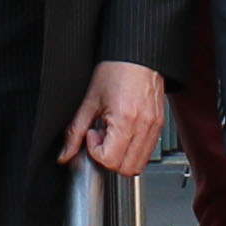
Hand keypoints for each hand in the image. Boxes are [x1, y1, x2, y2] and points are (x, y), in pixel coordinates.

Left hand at [65, 58, 167, 174]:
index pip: (111, 160)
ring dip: (122, 158)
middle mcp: (144, 126)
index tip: (92, 136)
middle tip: (101, 140)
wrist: (137, 56)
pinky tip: (123, 134)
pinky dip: (133, 151)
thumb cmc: (116, 70)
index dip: (96, 153)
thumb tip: (66, 153)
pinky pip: (147, 152)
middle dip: (109, 160)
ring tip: (113, 136)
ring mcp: (154, 127)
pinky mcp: (159, 126)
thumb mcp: (89, 101)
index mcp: (125, 120)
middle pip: (127, 169)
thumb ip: (75, 131)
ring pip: (139, 165)